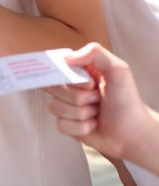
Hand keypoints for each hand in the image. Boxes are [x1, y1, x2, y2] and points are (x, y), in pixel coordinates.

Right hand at [44, 42, 153, 161]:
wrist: (132, 132)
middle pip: (53, 88)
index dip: (62, 74)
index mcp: (79, 72)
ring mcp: (66, 106)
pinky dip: (80, 127)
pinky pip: (61, 124)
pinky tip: (92, 124)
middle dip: (79, 96)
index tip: (83, 82)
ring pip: (55, 107)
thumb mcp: (118, 70)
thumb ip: (95, 53)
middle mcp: (70, 88)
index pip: (55, 66)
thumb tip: (66, 58)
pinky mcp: (66, 125)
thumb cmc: (127, 101)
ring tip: (96, 112)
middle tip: (97, 97)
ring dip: (81, 112)